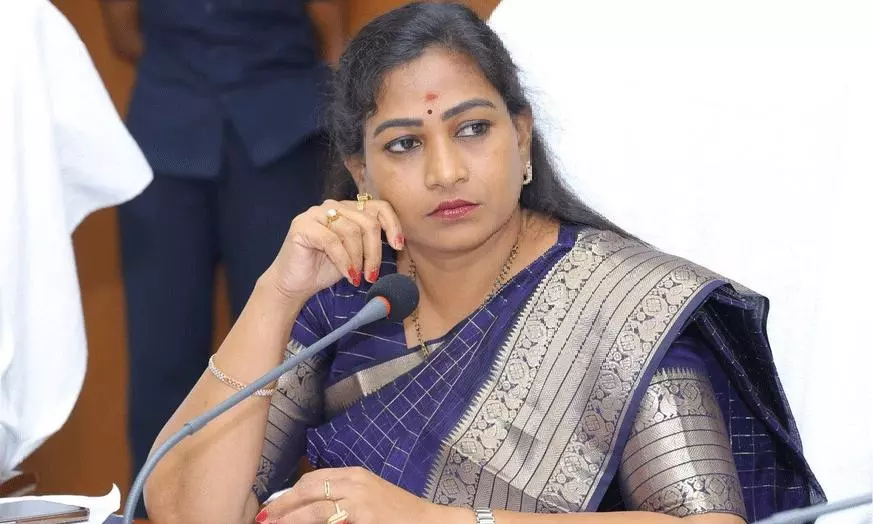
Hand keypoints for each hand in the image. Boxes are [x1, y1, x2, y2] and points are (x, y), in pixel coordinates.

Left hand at [257, 467, 460, 523]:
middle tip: (263, 517)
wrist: (429, 522)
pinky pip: (328, 520)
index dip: (290, 493)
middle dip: (282, 504)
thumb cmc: (398, 514)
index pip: (312, 478)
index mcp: (355, 474)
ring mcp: (359, 500)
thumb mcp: (369, 498)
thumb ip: (343, 498)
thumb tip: (313, 508)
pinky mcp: (364, 517)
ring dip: (289, 517)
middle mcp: (354, 482)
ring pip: (314, 506)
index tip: (273, 506)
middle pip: (308, 488)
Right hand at [262, 199, 404, 304]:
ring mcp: (316, 213)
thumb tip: (398, 242)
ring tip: (357, 277)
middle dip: (374, 252)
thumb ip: (370, 242)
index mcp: (348, 209)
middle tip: (372, 275)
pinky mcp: (302, 225)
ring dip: (358, 260)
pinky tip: (348, 275)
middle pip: (368, 222)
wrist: (295, 283)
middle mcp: (333, 206)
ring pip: (351, 232)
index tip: (398, 246)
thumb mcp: (356, 254)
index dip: (392, 225)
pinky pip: (332, 242)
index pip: (378, 207)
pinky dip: (344, 262)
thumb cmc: (326, 269)